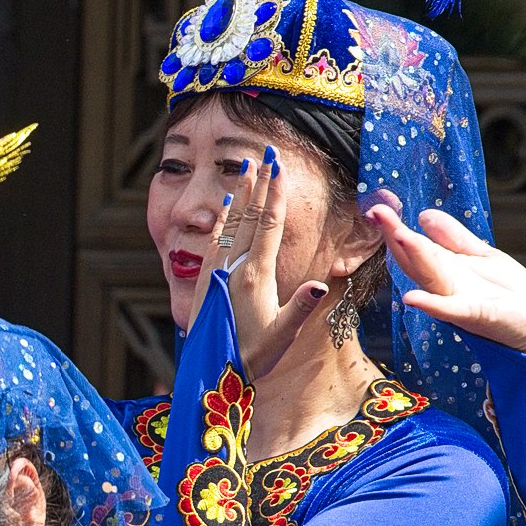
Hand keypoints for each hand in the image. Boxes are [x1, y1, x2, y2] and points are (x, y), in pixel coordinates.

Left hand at [188, 151, 330, 376]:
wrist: (211, 372)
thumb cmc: (252, 357)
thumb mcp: (282, 336)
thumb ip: (300, 309)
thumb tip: (317, 285)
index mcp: (256, 276)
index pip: (268, 225)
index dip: (274, 194)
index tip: (278, 166)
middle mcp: (235, 267)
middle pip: (249, 216)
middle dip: (259, 182)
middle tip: (265, 152)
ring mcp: (219, 271)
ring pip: (231, 223)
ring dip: (240, 193)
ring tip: (245, 166)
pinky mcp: (208, 278)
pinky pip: (217, 239)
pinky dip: (223, 217)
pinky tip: (227, 204)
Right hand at [370, 202, 525, 359]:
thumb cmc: (509, 296)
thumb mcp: (482, 256)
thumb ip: (454, 237)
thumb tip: (424, 215)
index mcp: (446, 268)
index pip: (415, 245)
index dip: (396, 226)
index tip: (379, 208)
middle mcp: (445, 284)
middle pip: (415, 259)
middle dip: (396, 235)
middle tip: (378, 213)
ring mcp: (458, 300)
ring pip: (431, 277)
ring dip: (415, 257)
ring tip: (399, 235)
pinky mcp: (476, 315)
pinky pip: (451, 310)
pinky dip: (432, 304)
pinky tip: (412, 298)